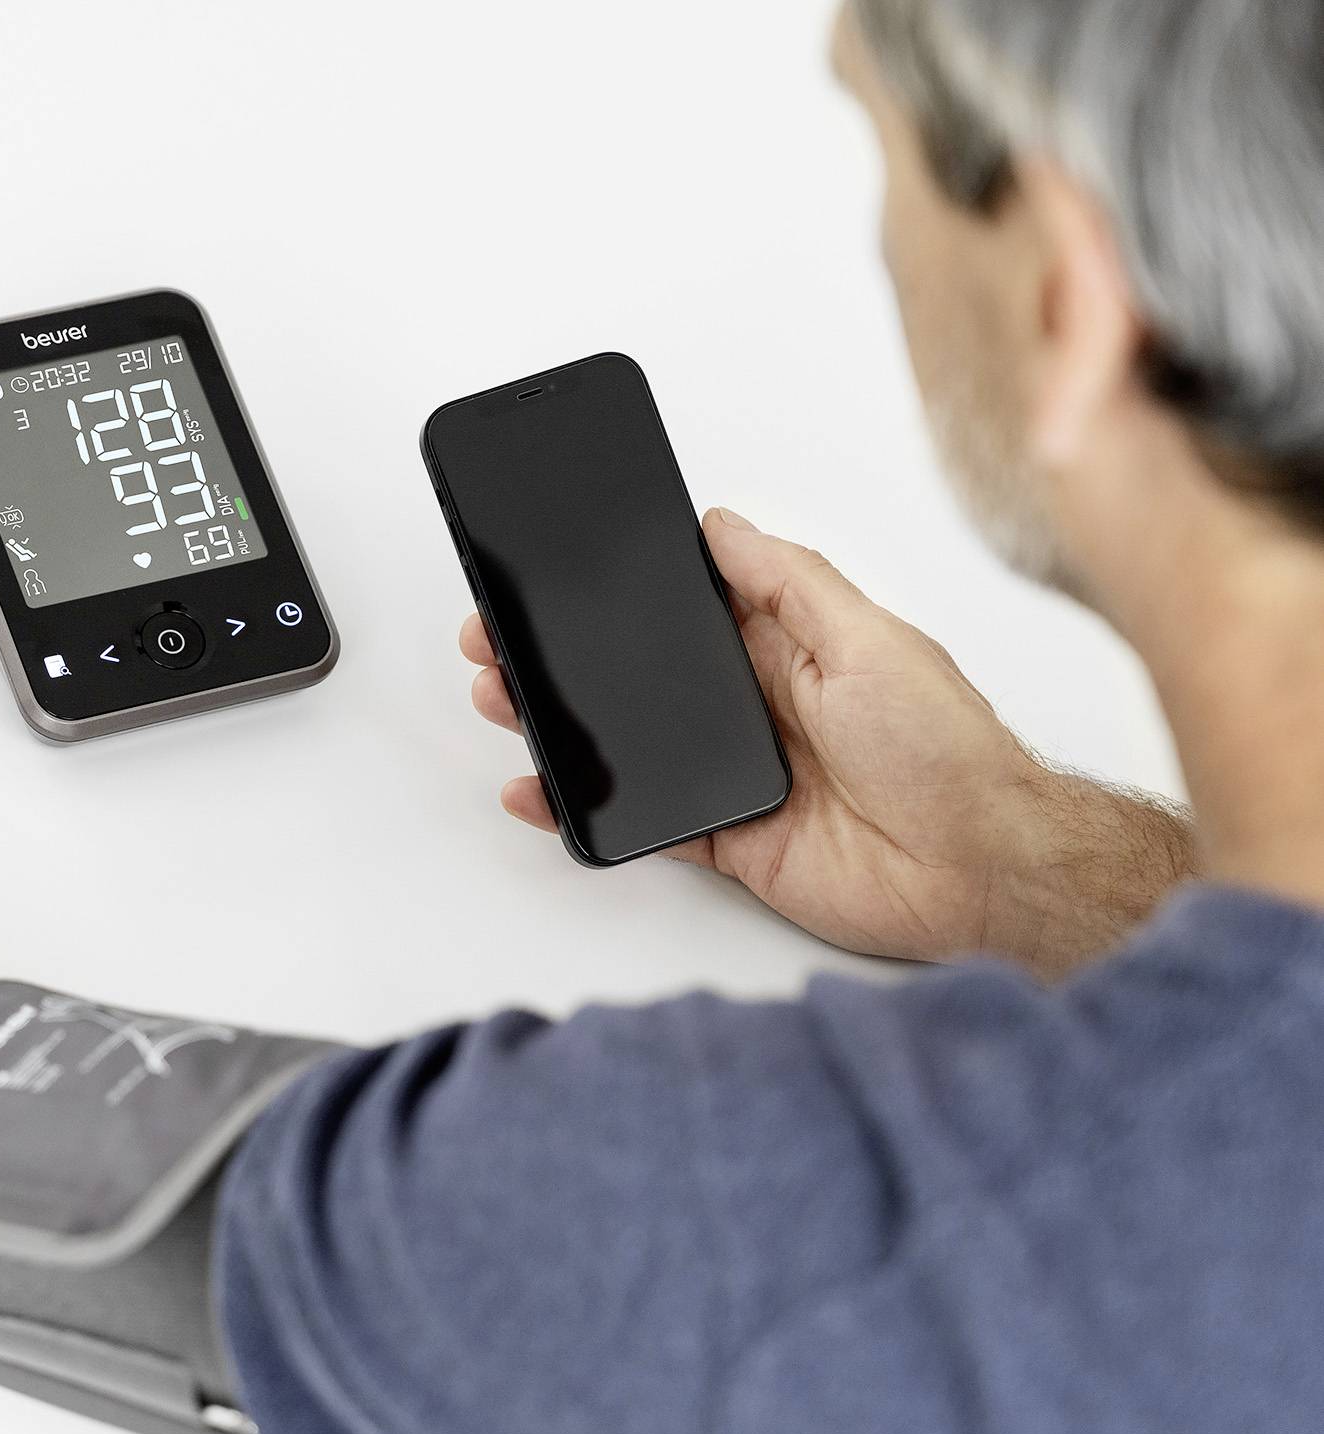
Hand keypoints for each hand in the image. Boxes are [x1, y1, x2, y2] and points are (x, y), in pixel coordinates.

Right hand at [460, 509, 1193, 974]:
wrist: (975, 868)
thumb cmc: (947, 751)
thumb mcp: (870, 637)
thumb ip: (790, 582)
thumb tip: (725, 523)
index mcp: (790, 648)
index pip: (687, 609)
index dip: (623, 593)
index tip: (561, 574)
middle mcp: (758, 707)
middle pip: (640, 675)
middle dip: (567, 656)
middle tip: (500, 637)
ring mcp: (737, 775)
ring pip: (628, 744)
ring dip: (563, 723)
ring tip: (505, 698)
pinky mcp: (727, 839)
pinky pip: (641, 820)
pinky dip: (584, 809)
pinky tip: (541, 790)